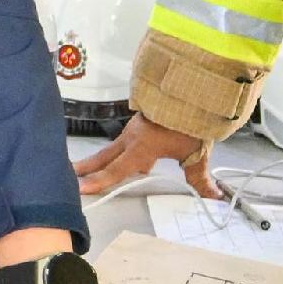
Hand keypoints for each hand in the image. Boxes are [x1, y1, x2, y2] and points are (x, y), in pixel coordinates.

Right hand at [75, 114, 212, 199]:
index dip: (98, 180)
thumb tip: (214, 197)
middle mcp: (132, 138)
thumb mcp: (196, 151)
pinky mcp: (140, 122)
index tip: (80, 188)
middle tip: (68, 175)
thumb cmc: (192, 120)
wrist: (192, 87)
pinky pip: (123, 142)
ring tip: (83, 169)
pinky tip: (120, 157)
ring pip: (113, 149)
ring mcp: (134, 128)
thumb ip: (200, 177)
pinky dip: (116, 152)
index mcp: (142, 148)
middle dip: (87, 168)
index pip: (117, 169)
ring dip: (99, 160)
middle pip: (105, 157)